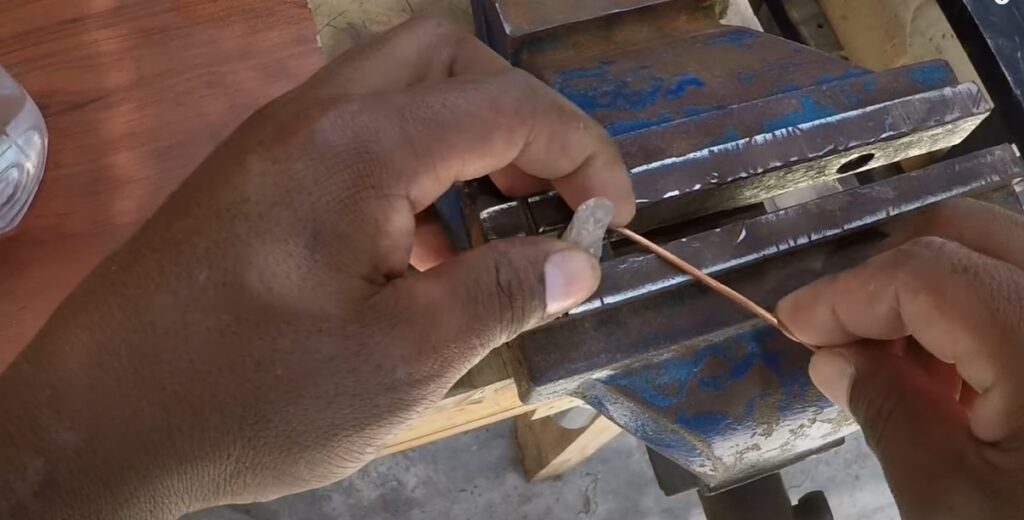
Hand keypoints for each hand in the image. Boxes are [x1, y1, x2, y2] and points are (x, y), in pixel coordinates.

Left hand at [0, 17, 634, 519]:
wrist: (97, 424)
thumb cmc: (253, 397)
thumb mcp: (401, 361)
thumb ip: (501, 294)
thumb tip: (579, 260)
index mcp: (360, 147)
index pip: (507, 106)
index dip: (582, 154)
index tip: (612, 220)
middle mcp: (317, 115)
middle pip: (448, 60)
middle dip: (522, 116)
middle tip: (552, 196)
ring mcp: (278, 138)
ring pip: (400, 88)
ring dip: (466, 137)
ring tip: (497, 227)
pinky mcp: (256, 172)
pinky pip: (358, 133)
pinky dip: (415, 165)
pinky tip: (421, 252)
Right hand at [778, 198, 1023, 518]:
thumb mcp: (951, 498)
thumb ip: (885, 409)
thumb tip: (833, 356)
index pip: (923, 275)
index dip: (844, 294)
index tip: (792, 324)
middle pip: (966, 235)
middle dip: (886, 275)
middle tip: (841, 333)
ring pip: (1000, 255)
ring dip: (929, 292)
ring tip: (893, 362)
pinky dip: (974, 314)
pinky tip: (954, 375)